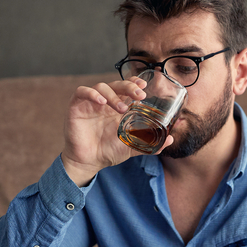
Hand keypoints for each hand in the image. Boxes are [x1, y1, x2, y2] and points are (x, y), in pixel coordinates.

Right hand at [60, 78, 174, 185]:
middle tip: (140, 94)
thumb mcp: (131, 147)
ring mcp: (90, 103)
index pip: (126, 88)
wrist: (89, 163)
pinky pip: (81, 92)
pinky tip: (101, 101)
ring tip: (121, 108)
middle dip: (129, 86)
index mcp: (118, 107)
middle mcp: (105, 102)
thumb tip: (170, 140)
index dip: (134, 83)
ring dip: (113, 95)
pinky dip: (91, 93)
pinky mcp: (76, 106)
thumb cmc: (108, 152)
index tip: (144, 86)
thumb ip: (149, 144)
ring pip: (101, 87)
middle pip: (116, 85)